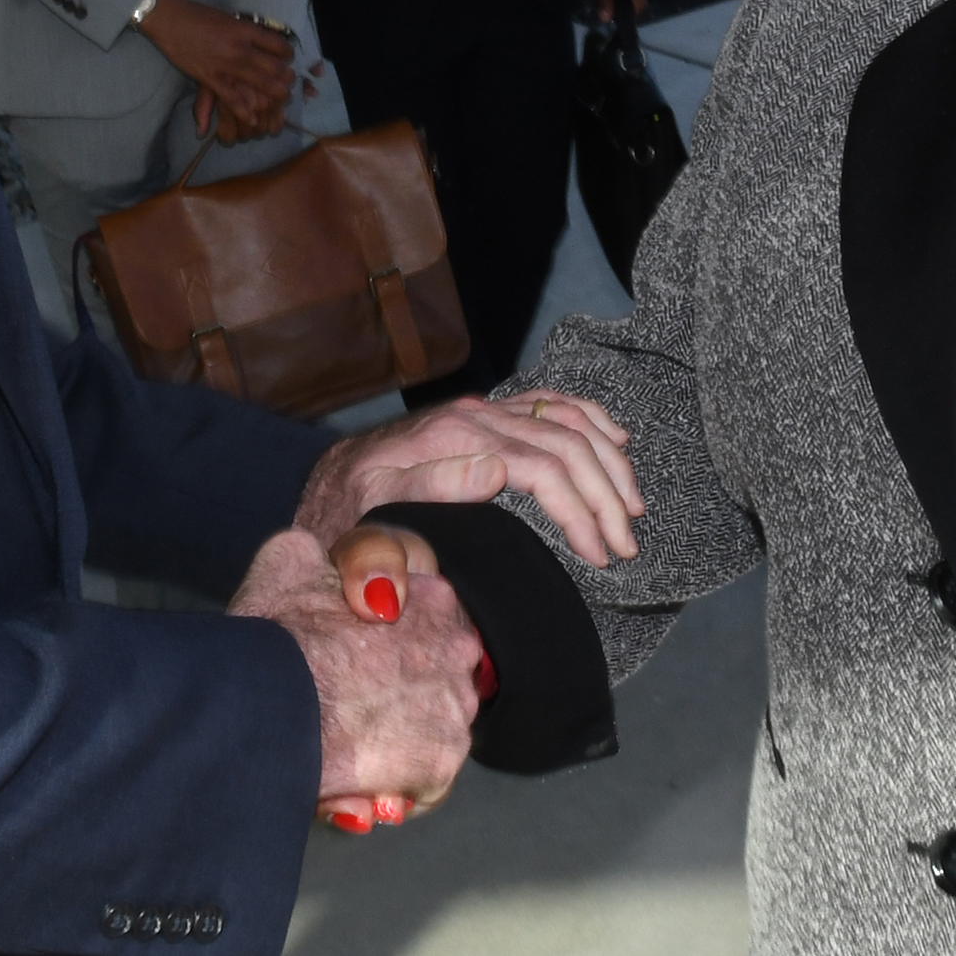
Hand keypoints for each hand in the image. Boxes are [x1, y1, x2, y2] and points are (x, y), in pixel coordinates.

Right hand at [136, 0, 293, 134]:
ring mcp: (226, 65)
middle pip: (274, 68)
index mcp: (246, 30)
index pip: (278, 45)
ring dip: (274, 94)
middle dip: (286, 78)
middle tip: (290, 82)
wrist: (172, 20)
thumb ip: (246, 31)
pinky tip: (253, 119)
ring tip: (281, 98)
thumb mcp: (229, 19)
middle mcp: (240, 49)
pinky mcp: (211, 79)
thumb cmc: (199, 16)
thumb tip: (263, 39)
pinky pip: (233, 99)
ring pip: (260, 84)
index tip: (288, 58)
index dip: (288, 53)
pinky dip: (245, 111)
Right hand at [230, 528, 478, 826]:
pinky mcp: (440, 765)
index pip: (426, 627)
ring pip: (430, 731)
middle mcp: (457, 650)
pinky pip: (421, 782)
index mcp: (434, 598)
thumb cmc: (274, 634)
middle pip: (435, 679)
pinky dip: (392, 784)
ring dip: (397, 742)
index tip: (354, 662)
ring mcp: (453, 710)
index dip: (387, 647)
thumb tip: (362, 588)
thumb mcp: (293, 558)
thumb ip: (336, 562)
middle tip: (348, 705)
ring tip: (346, 743)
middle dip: (399, 695)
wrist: (261, 705)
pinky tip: (355, 777)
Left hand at [299, 391, 641, 567]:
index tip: (600, 554)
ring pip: (567, 418)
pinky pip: (549, 402)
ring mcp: (482, 411)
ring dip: (607, 460)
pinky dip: (589, 417)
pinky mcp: (483, 415)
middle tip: (626, 545)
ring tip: (632, 507)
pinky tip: (615, 439)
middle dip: (605, 494)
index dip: (580, 511)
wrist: (323, 486)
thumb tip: (496, 472)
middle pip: (565, 442)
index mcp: (454, 440)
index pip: (543, 466)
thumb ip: (428, 491)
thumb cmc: (345, 515)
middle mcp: (474, 416)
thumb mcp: (369, 514)